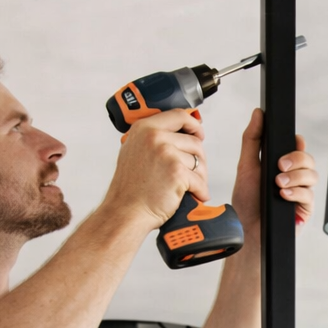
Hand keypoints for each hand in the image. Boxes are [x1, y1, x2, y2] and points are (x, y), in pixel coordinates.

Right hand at [103, 109, 209, 229]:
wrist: (126, 211)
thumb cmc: (130, 189)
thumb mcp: (133, 151)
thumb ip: (150, 139)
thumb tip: (175, 134)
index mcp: (144, 128)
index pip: (178, 115)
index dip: (193, 125)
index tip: (198, 133)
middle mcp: (154, 137)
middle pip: (194, 141)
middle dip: (199, 159)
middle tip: (195, 172)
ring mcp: (166, 153)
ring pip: (199, 161)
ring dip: (200, 177)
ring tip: (192, 187)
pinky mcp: (176, 172)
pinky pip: (200, 180)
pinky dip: (200, 191)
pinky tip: (194, 196)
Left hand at [232, 108, 317, 241]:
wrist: (247, 231)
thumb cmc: (247, 202)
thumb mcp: (246, 166)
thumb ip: (252, 139)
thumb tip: (258, 114)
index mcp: (282, 166)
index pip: (297, 147)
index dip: (297, 143)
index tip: (292, 142)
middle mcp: (293, 178)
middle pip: (308, 159)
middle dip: (296, 159)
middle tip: (279, 166)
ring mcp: (301, 193)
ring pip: (312, 175)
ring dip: (295, 177)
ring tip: (278, 184)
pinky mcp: (305, 209)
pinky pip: (310, 195)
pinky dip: (297, 192)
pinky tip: (284, 195)